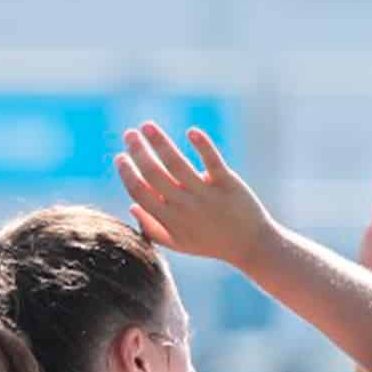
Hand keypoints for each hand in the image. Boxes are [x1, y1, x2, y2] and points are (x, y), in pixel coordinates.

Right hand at [114, 122, 277, 268]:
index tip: (120, 157)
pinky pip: (211, 161)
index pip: (140, 193)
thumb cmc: (211, 243)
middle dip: (138, 151)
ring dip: (159, 142)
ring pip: (176, 163)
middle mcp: (184, 206)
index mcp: (169, 220)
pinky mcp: (227, 183)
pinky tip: (190, 131)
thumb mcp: (178, 243)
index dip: (127, 174)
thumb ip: (153, 228)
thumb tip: (133, 205)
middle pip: (154, 174)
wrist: (250, 246)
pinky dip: (201, 145)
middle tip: (130, 134)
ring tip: (147, 126)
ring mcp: (206, 194)